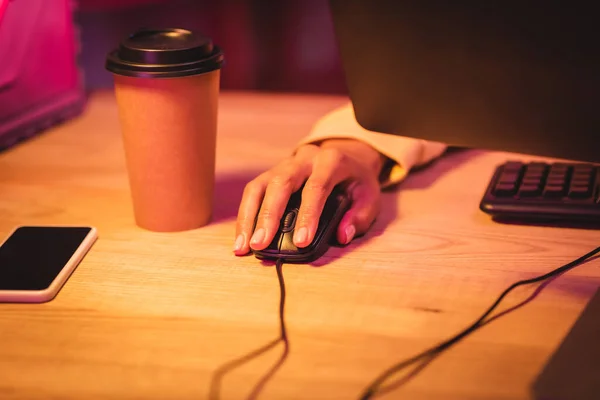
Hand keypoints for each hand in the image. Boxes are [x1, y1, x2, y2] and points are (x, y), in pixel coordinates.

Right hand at [233, 139, 385, 255]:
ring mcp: (283, 165)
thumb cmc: (356, 181)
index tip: (301, 241)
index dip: (308, 215)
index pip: (317, 187)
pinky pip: (252, 192)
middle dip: (268, 216)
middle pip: (280, 183)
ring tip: (243, 246)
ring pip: (259, 186)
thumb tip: (342, 236)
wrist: (344, 156)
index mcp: (330, 161)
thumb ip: (360, 216)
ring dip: (248, 217)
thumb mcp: (370, 196)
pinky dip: (245, 216)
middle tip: (260, 244)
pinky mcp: (270, 174)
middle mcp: (303, 159)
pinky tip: (242, 238)